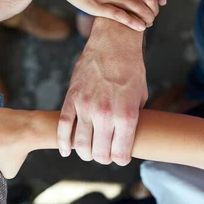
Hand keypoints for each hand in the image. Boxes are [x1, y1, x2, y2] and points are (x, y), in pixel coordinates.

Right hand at [58, 19, 146, 164]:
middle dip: (103, 158)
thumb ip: (131, 119)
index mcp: (126, 116)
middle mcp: (105, 115)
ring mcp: (85, 107)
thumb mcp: (140, 97)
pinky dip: (63, 143)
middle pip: (99, 154)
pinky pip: (63, 127)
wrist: (113, 44)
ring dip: (85, 153)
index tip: (119, 157)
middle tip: (104, 155)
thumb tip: (125, 138)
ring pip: (80, 145)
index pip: (120, 154)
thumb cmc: (131, 70)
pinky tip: (65, 150)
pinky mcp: (71, 99)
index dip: (120, 159)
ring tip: (88, 152)